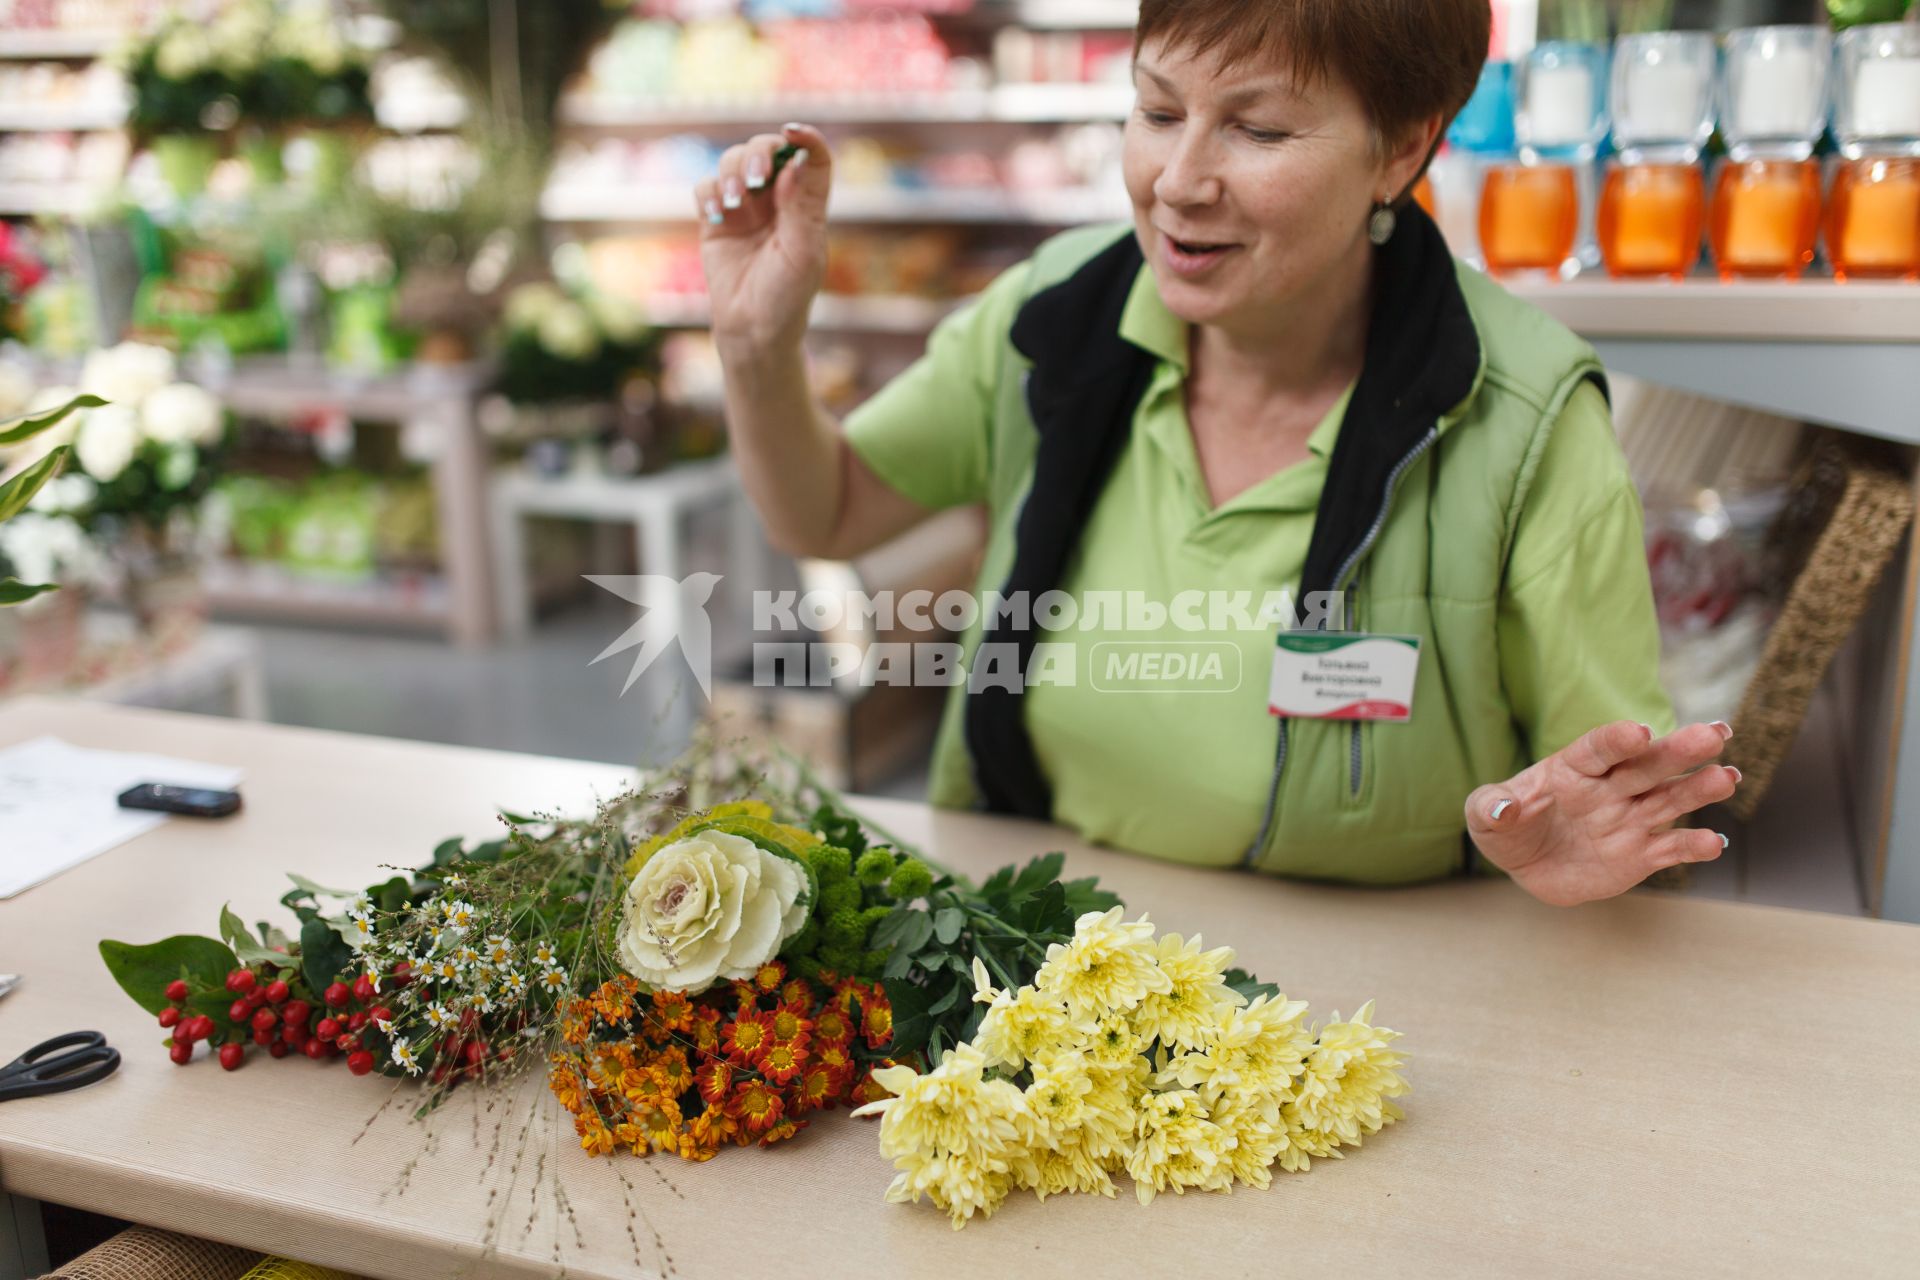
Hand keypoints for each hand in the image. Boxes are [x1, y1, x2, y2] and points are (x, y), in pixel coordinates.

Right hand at [696, 123, 831, 357]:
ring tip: (734, 202)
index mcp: (806, 204)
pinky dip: (710, 192)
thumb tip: (796, 161)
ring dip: (732, 172)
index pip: (812, 158)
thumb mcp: (803, 253)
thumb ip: (800, 206)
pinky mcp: (715, 221)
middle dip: (759, 153)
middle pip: (767, 150)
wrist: (753, 329)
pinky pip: (707, 188)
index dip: (806, 138)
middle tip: (755, 178)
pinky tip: (716, 215)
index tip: (792, 132)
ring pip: (733, 162)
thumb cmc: (787, 296)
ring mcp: (744, 208)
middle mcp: (776, 199)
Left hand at [1465, 720, 1738, 906]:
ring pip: (1669, 799)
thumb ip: (1491, 808)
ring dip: (1698, 789)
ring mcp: (1629, 819)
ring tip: (1727, 777)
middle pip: (1647, 765)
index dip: (1617, 740)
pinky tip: (1713, 842)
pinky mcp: (1641, 854)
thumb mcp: (1485, 817)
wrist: (1528, 865)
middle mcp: (1610, 788)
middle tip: (1715, 733)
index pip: (1599, 749)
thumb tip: (1503, 809)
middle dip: (1678, 750)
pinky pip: (1670, 848)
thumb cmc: (1507, 828)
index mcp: (1573, 768)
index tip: (1640, 732)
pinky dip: (1692, 846)